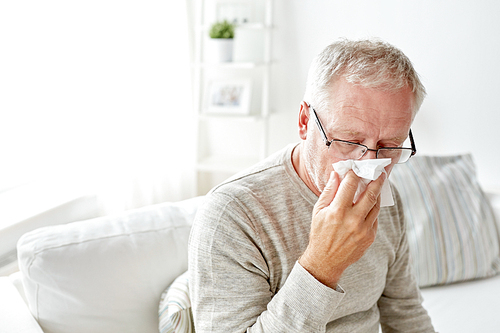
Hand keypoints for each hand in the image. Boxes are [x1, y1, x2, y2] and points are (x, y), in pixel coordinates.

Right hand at [298, 170, 384, 288]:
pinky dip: (373, 209)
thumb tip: (336, 174)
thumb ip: (329, 191)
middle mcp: (353, 220)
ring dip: (377, 194)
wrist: (325, 261)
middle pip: (370, 194)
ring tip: (377, 186)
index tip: (356, 168)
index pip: (350, 185)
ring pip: (376, 206)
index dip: (354, 174)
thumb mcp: (318, 211)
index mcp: (338, 211)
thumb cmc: (320, 234)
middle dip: (376, 181)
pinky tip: (370, 205)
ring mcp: (363, 230)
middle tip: (379, 173)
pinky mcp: (370, 237)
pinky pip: (375, 219)